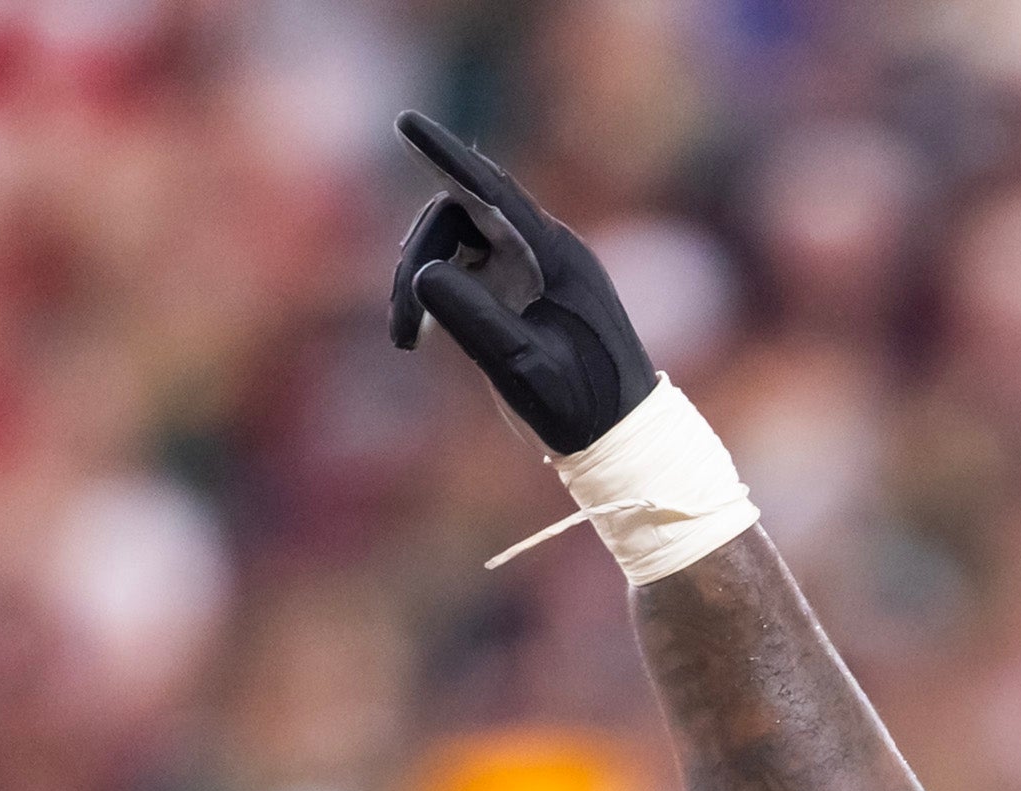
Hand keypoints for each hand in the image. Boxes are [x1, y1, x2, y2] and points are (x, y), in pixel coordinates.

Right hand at [389, 114, 656, 454]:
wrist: (620, 436)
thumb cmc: (584, 406)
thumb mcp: (525, 368)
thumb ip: (475, 320)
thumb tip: (421, 273)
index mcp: (555, 255)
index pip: (492, 191)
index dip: (446, 156)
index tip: (404, 124)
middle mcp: (541, 250)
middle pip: (459, 216)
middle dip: (416, 259)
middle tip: (400, 333)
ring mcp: (527, 268)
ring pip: (453, 242)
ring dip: (417, 281)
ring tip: (405, 340)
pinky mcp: (514, 291)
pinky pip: (460, 270)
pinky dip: (432, 294)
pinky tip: (419, 336)